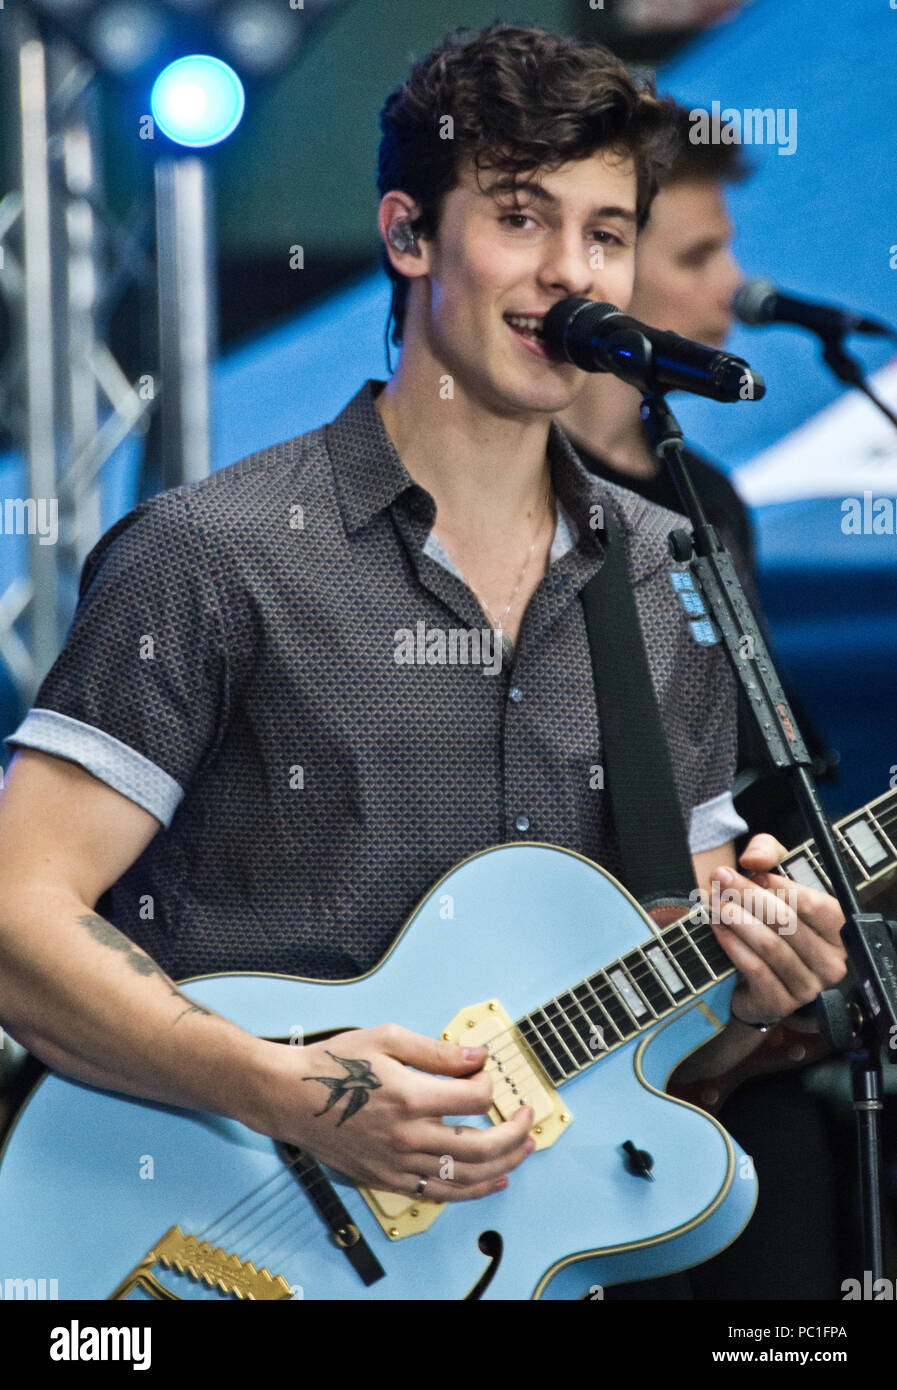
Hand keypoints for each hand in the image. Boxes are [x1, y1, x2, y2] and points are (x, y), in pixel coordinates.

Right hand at [251, 1023, 534, 1201]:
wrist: (288, 1096)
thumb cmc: (333, 1064)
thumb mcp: (387, 1039)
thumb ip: (437, 1052)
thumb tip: (477, 1057)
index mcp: (409, 1097)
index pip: (473, 1098)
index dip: (488, 1083)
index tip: (484, 1072)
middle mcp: (406, 1136)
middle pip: (480, 1145)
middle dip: (514, 1132)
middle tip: (528, 1118)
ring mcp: (396, 1163)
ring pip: (464, 1176)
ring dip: (503, 1165)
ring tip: (523, 1151)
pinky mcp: (386, 1179)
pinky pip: (438, 1192)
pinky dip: (470, 1191)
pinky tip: (492, 1181)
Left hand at [708, 833, 846, 1025]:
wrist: (751, 978)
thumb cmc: (768, 920)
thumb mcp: (772, 876)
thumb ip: (768, 853)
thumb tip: (753, 859)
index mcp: (838, 931)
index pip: (815, 904)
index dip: (780, 885)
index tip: (750, 871)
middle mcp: (830, 962)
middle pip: (787, 922)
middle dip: (748, 896)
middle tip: (719, 879)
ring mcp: (808, 987)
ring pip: (770, 945)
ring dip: (737, 919)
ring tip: (713, 902)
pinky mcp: (781, 1004)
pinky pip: (755, 969)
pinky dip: (732, 945)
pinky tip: (717, 928)